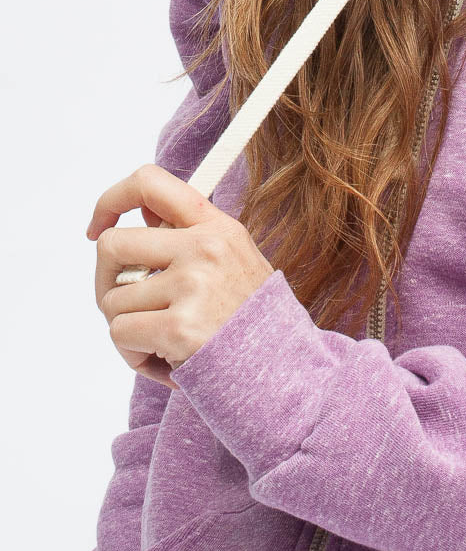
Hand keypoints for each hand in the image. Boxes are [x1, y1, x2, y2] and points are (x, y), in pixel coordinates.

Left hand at [86, 163, 275, 389]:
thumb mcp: (233, 258)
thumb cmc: (249, 319)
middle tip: (124, 303)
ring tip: (161, 341)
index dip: (111, 200)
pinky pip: (120, 333)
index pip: (150, 182)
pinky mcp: (179, 327)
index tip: (98, 227)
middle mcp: (204, 247)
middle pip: (112, 245)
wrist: (282, 368)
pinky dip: (132, 354)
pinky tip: (164, 359)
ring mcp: (192, 285)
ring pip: (112, 299)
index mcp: (216, 226)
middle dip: (105, 280)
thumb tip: (139, 215)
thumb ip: (188, 236)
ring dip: (126, 327)